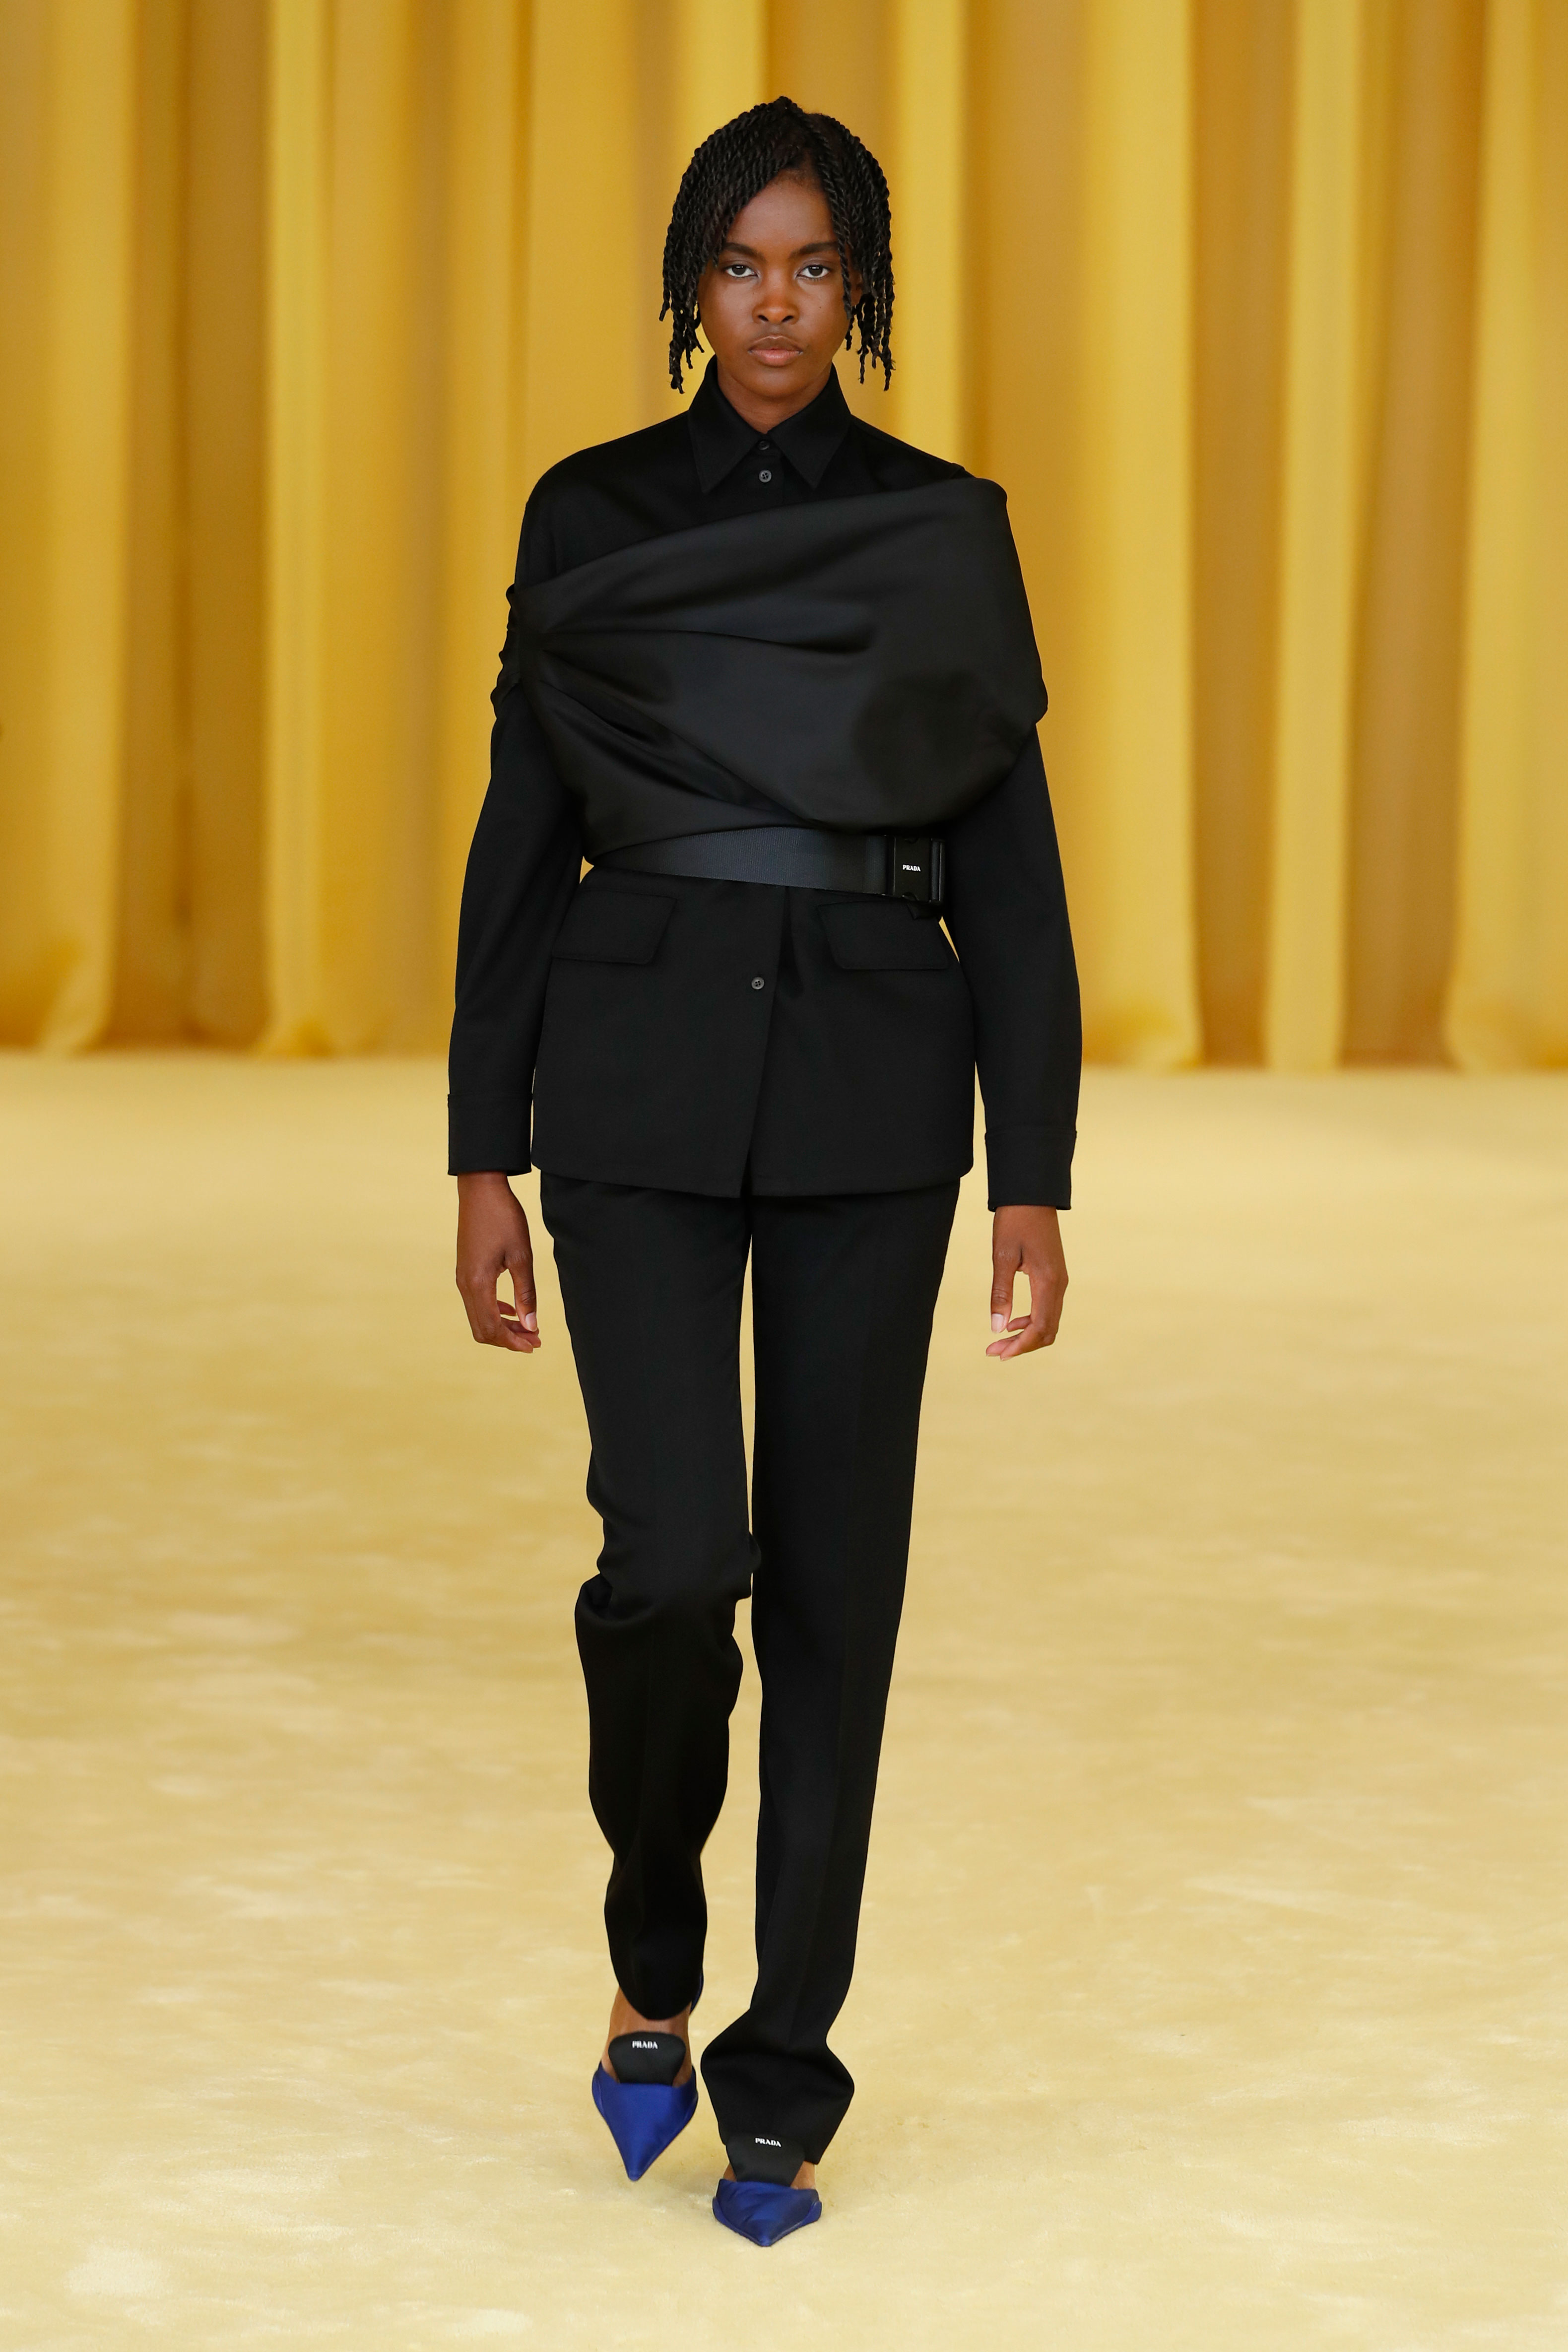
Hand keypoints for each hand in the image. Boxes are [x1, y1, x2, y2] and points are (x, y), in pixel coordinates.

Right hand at [455, 1173, 540, 1352]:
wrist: (481, 1189)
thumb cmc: (504, 1218)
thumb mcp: (522, 1256)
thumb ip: (526, 1293)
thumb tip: (531, 1326)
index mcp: (478, 1283)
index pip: (492, 1328)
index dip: (513, 1342)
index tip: (535, 1344)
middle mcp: (465, 1284)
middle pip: (482, 1329)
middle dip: (508, 1339)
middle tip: (534, 1340)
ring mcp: (462, 1278)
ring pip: (479, 1317)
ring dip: (502, 1326)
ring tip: (528, 1328)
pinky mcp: (465, 1270)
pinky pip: (476, 1302)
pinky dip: (495, 1312)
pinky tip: (513, 1309)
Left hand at [988, 1205, 1066, 1358]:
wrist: (1032, 1195)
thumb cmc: (1015, 1222)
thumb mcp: (1002, 1256)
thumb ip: (1000, 1293)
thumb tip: (996, 1328)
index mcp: (1047, 1282)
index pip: (1039, 1328)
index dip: (1020, 1346)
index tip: (997, 1353)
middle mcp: (1059, 1285)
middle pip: (1047, 1331)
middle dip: (1022, 1345)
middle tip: (994, 1351)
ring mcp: (1060, 1281)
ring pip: (1049, 1322)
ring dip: (1026, 1335)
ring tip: (999, 1340)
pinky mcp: (1055, 1276)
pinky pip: (1048, 1308)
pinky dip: (1032, 1321)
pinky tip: (1012, 1321)